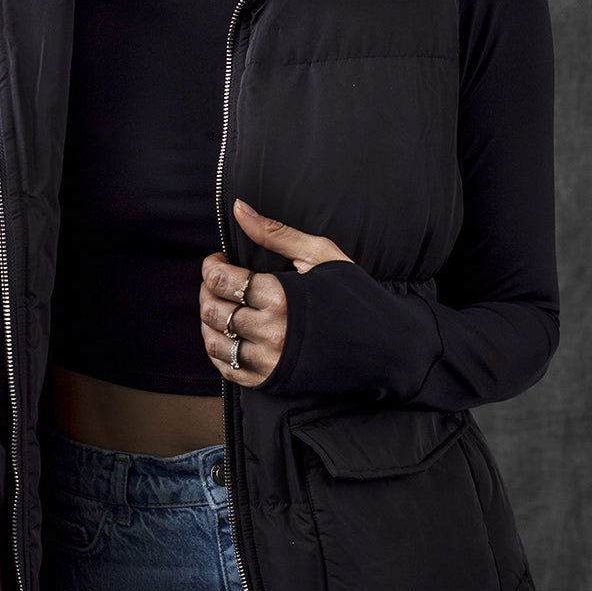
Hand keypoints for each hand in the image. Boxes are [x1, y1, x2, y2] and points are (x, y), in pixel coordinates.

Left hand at [200, 199, 354, 387]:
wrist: (385, 346)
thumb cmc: (354, 296)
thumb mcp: (320, 255)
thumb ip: (276, 233)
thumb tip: (239, 209)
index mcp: (282, 297)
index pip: (221, 280)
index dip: (211, 267)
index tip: (218, 261)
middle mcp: (272, 332)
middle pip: (213, 310)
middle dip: (207, 291)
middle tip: (219, 282)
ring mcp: (270, 361)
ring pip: (214, 342)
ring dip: (208, 321)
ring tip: (222, 306)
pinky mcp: (271, 382)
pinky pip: (227, 369)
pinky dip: (218, 350)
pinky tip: (228, 334)